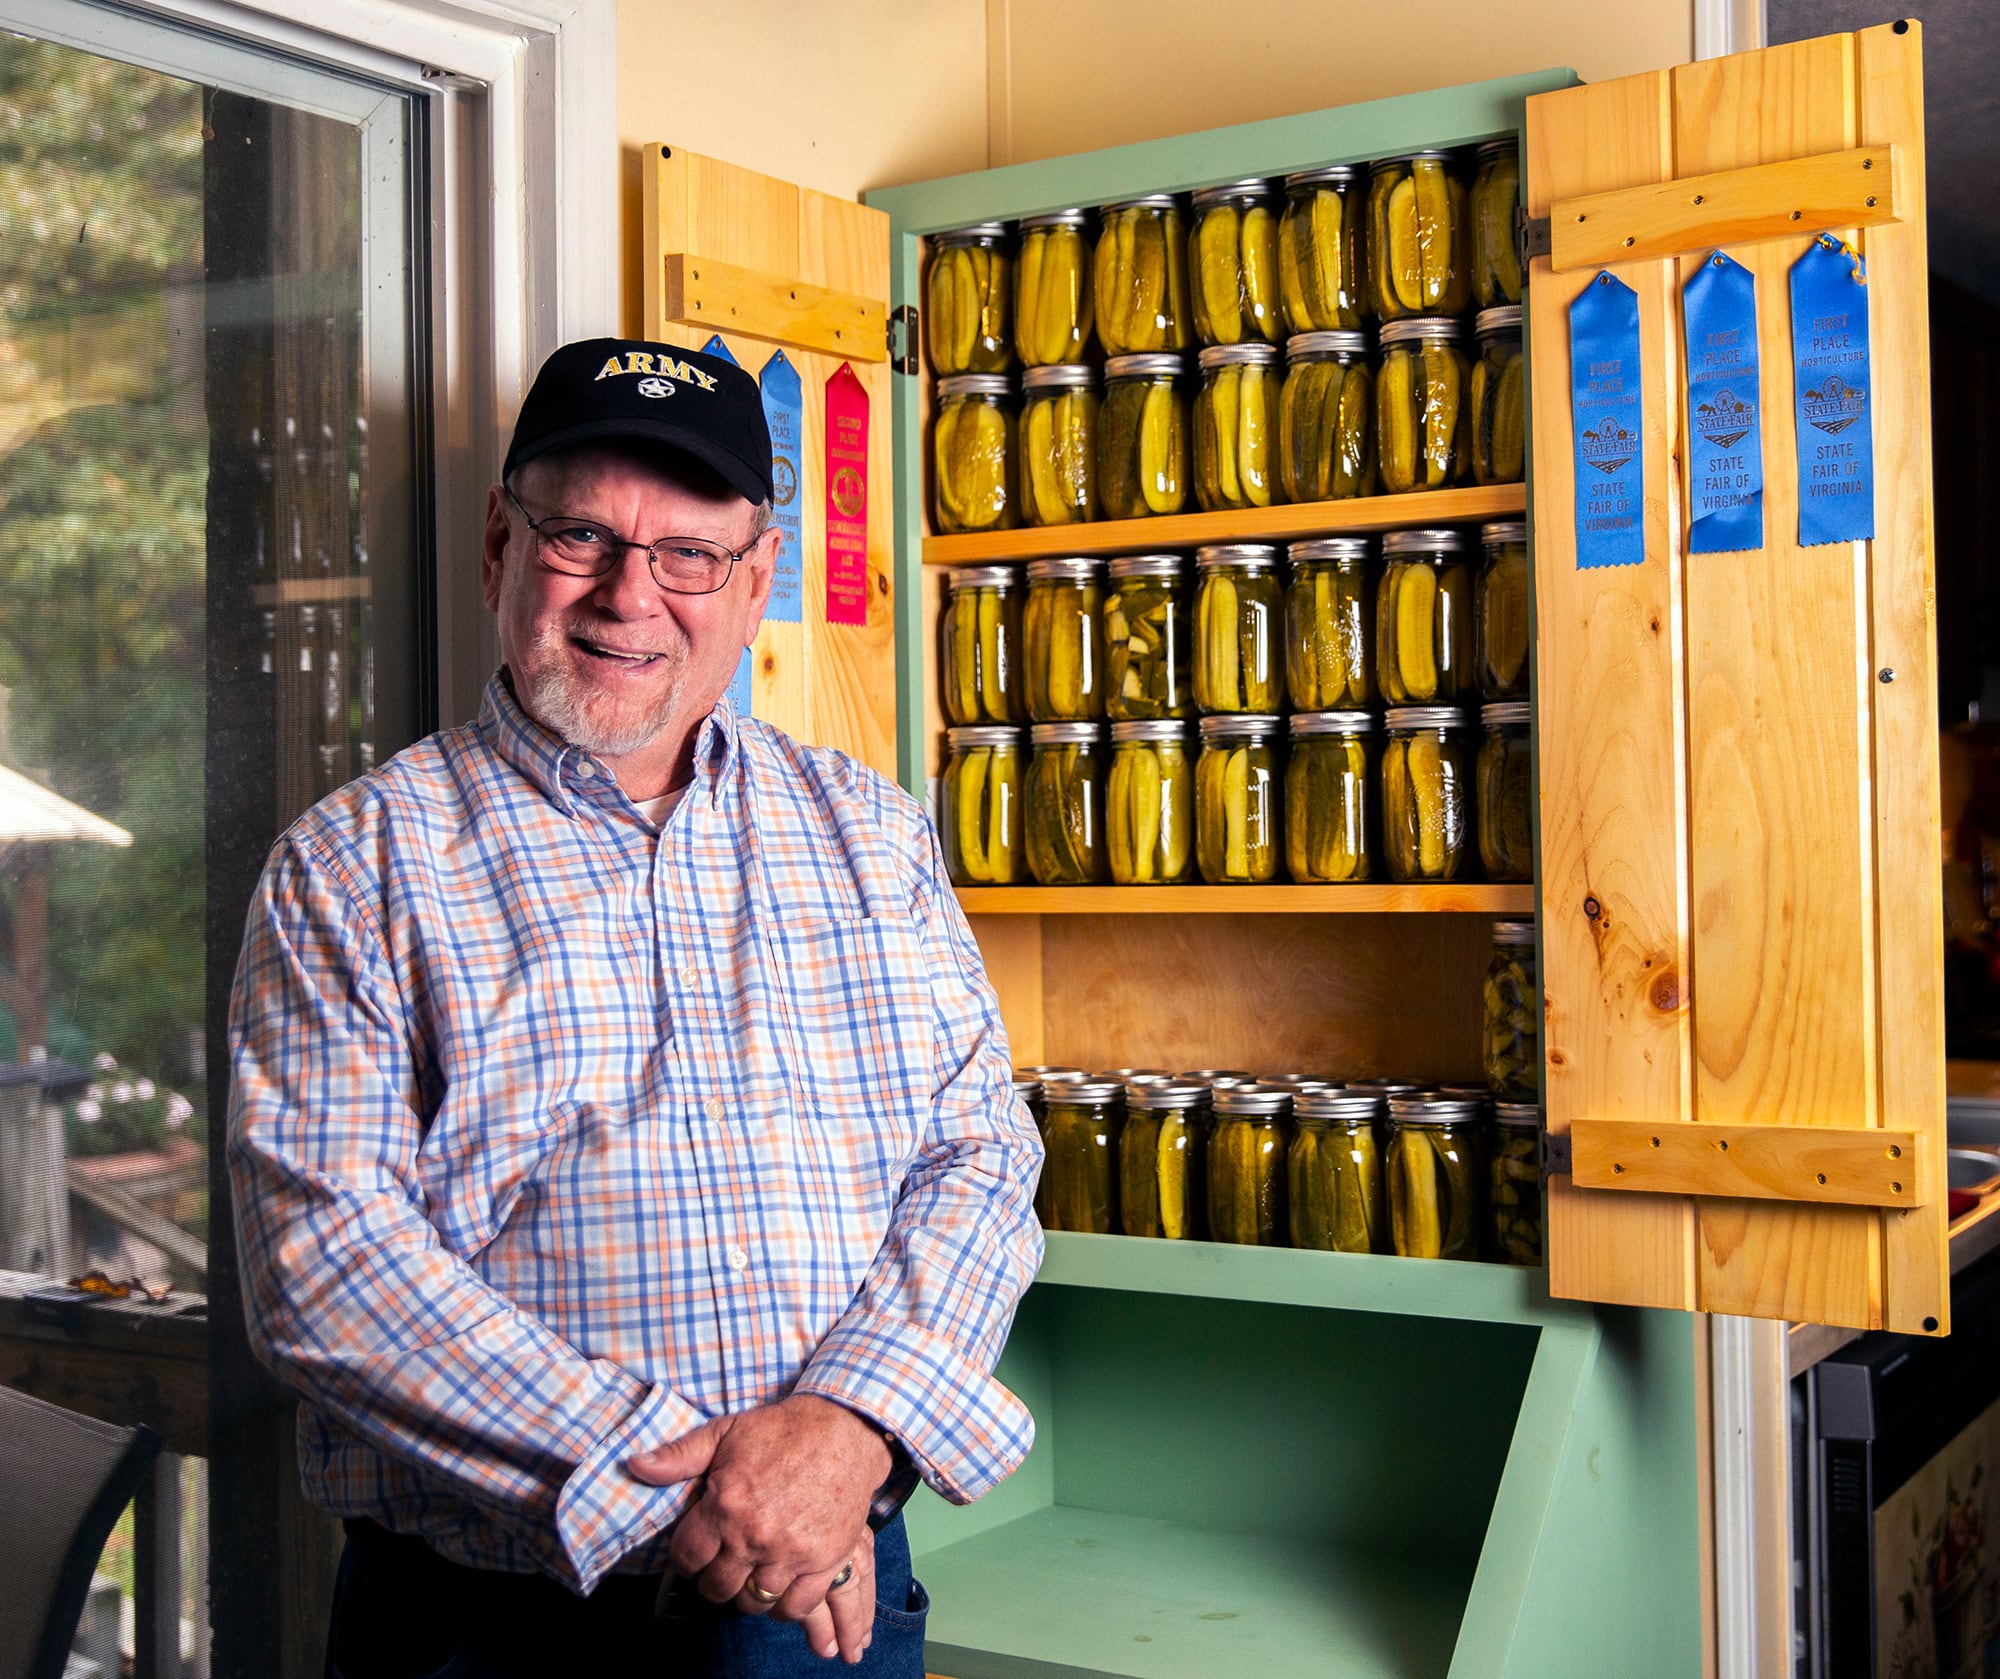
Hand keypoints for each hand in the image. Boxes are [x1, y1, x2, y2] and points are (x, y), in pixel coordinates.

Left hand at [628, 1395, 892, 1662]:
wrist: (845, 1429)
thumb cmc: (781, 1429)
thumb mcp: (724, 1432)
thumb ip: (678, 1456)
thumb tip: (635, 1467)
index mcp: (726, 1504)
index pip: (687, 1558)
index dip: (685, 1558)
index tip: (694, 1552)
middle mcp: (755, 1535)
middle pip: (717, 1588)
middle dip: (713, 1579)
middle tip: (722, 1564)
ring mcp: (791, 1552)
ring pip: (753, 1601)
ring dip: (747, 1593)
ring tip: (750, 1573)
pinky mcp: (824, 1560)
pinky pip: (795, 1605)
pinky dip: (784, 1604)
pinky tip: (780, 1583)